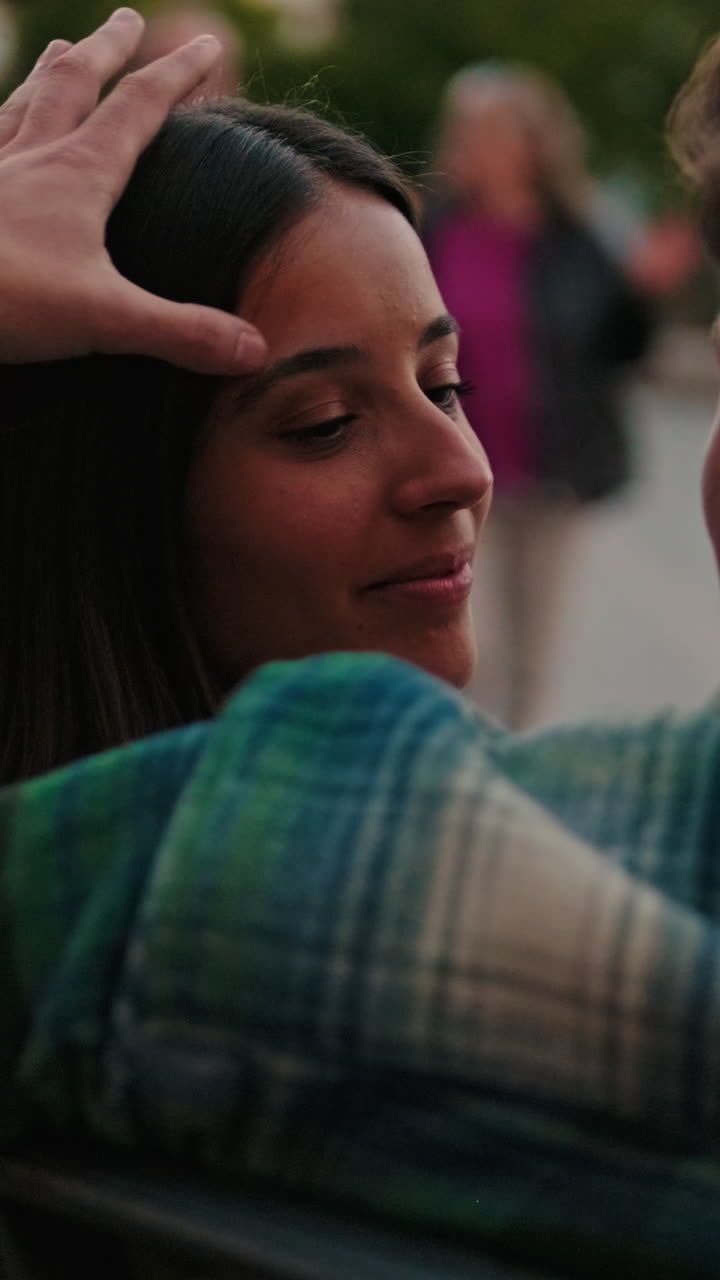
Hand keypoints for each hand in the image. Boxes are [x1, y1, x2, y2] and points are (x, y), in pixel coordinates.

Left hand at [0, 7, 266, 371]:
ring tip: (59, 52)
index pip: (140, 107)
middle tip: (125, 18)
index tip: (204, 44)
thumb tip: (255, 350)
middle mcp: (32, 157)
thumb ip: (180, 331)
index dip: (177, 74)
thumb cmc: (7, 299)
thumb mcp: (105, 320)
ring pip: (22, 104)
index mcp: (80, 174)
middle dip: (107, 51)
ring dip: (46, 74)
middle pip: (75, 85)